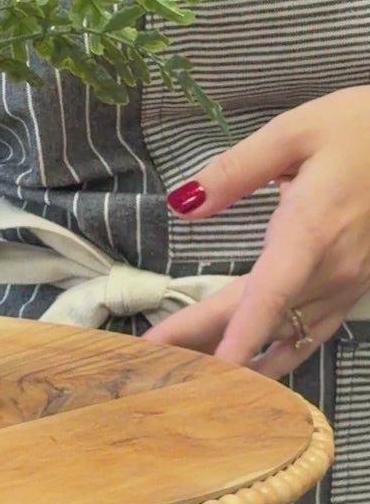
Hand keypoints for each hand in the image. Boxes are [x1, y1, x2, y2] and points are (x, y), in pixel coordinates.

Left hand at [143, 89, 369, 377]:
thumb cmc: (358, 128)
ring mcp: (346, 283)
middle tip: (153, 363)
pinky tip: (252, 374)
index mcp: (309, 230)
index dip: (235, 337)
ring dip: (239, 358)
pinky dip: (280, 357)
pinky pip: (313, 334)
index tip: (206, 370)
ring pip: (285, 334)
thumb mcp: (292, 132)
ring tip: (188, 375)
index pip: (266, 297)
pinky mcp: (355, 287)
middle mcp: (330, 268)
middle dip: (206, 346)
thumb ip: (235, 171)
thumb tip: (184, 204)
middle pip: (260, 319)